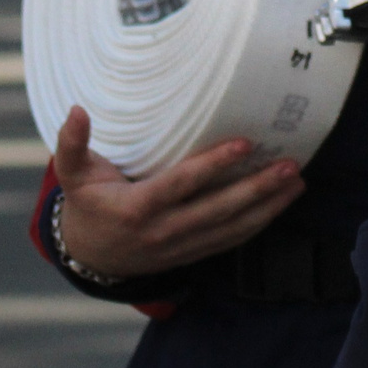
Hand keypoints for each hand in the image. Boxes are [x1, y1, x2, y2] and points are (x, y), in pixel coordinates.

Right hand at [52, 105, 303, 278]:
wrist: (89, 257)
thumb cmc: (86, 204)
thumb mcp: (72, 175)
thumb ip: (71, 144)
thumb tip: (76, 110)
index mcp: (136, 208)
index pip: (181, 185)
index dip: (213, 166)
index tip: (243, 144)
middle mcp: (163, 231)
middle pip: (218, 210)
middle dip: (256, 189)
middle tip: (289, 166)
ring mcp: (181, 247)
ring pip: (231, 229)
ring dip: (267, 207)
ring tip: (296, 182)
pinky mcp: (192, 254)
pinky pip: (230, 240)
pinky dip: (258, 224)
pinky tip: (280, 204)